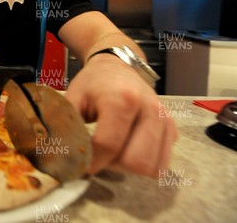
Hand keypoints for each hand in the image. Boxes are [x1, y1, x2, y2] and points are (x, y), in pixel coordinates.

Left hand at [65, 54, 177, 177]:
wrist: (117, 67)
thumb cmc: (93, 84)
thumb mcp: (73, 98)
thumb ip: (68, 127)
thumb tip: (64, 157)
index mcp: (122, 99)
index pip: (109, 145)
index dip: (93, 161)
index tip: (82, 164)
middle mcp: (150, 109)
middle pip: (136, 161)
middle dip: (113, 165)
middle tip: (99, 156)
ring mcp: (165, 120)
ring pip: (152, 167)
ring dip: (129, 168)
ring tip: (113, 153)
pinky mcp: (172, 130)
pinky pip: (162, 164)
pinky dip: (144, 165)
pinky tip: (128, 151)